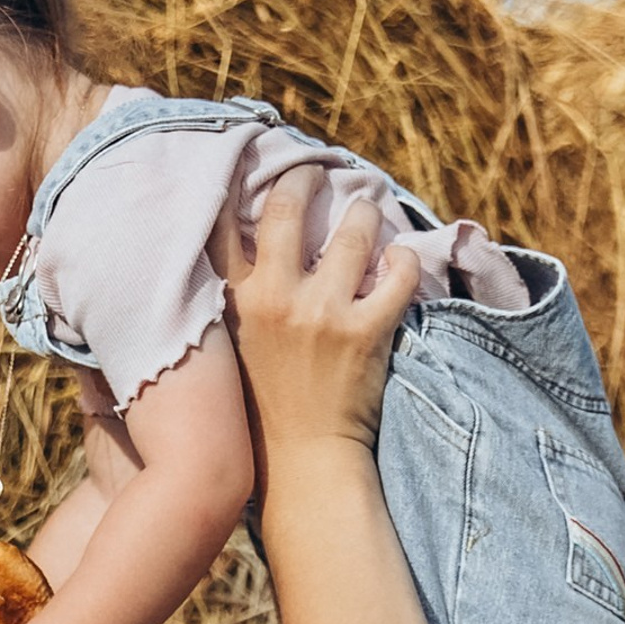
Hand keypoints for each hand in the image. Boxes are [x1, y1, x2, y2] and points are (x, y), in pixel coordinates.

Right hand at [220, 179, 418, 487]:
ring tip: (368, 211)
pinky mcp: (365, 332)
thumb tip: (237, 246)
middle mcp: (272, 298)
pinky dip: (404, 263)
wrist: (301, 462)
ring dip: (365, 215)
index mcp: (231, 302)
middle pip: (286, 205)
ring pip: (353, 231)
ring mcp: (321, 313)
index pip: (221, 224)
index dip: (234, 181)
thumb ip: (232, 298)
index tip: (249, 161)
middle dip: (305, 178)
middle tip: (316, 173)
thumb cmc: (262, 407)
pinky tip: (399, 264)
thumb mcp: (228, 348)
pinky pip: (397, 273)